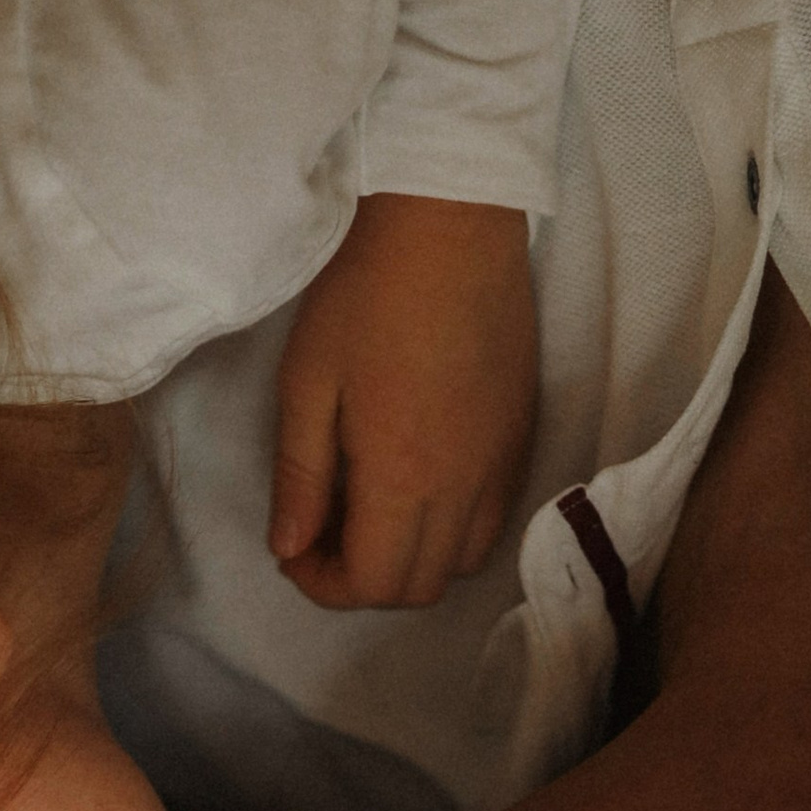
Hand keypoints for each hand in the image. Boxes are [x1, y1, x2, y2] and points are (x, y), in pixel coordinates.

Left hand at [269, 192, 537, 609]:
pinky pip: (493, 520)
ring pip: (461, 563)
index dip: (324, 585)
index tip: (294, 551)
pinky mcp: (521, 438)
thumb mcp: (307, 383)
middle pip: (417, 587)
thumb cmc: (365, 293)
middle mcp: (462, 486)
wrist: (450, 222)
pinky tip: (420, 486)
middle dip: (362, 579)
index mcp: (402, 476)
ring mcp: (500, 464)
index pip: (371, 584)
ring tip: (373, 514)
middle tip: (324, 534)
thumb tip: (289, 548)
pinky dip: (453, 531)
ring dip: (411, 560)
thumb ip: (300, 476)